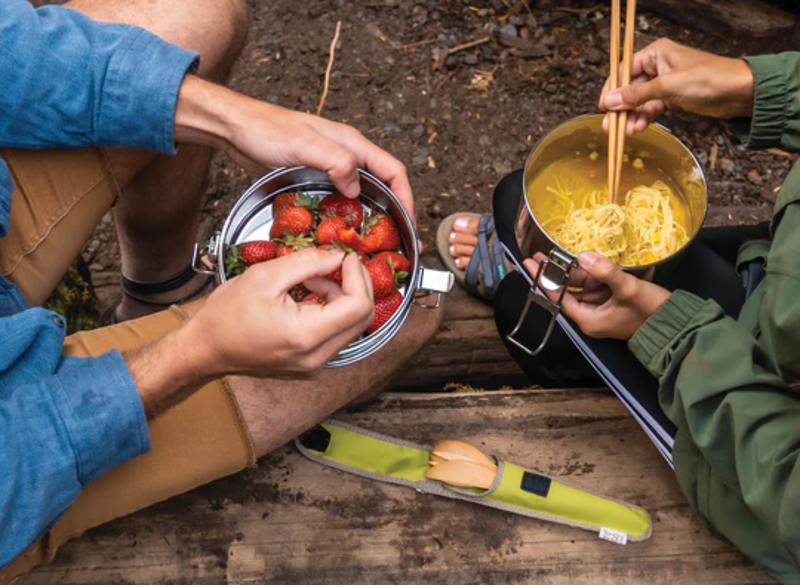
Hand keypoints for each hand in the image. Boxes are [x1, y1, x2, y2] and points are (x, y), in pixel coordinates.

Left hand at [174, 76, 414, 216]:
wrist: (236, 128)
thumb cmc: (266, 130)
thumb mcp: (304, 144)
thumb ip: (335, 160)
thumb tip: (358, 187)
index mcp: (351, 144)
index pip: (392, 171)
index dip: (406, 197)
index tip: (410, 222)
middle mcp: (346, 154)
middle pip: (383, 183)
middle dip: (394, 210)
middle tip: (397, 240)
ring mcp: (331, 166)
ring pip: (363, 192)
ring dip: (372, 215)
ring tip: (374, 242)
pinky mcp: (316, 177)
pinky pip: (341, 197)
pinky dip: (349, 214)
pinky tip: (344, 231)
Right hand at [184, 248, 373, 377]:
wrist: (205, 349)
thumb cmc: (227, 314)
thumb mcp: (265, 276)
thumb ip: (307, 263)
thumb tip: (337, 255)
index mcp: (306, 336)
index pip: (358, 306)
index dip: (358, 276)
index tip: (345, 256)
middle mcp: (316, 357)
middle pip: (361, 318)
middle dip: (354, 284)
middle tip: (334, 261)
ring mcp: (314, 364)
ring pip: (349, 325)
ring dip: (339, 296)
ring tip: (308, 279)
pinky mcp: (309, 363)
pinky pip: (334, 333)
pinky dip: (329, 310)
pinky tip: (305, 296)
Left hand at [524, 251, 669, 339]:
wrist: (678, 327)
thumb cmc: (652, 313)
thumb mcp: (628, 290)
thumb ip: (605, 272)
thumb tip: (583, 256)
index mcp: (588, 319)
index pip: (558, 297)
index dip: (543, 279)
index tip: (530, 263)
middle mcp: (592, 316)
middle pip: (568, 290)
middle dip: (557, 271)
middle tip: (542, 253)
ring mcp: (604, 310)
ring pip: (584, 286)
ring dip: (578, 270)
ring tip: (567, 251)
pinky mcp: (615, 303)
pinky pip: (599, 286)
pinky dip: (596, 273)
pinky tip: (593, 259)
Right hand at [598, 38, 754, 135]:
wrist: (740, 92)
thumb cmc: (707, 79)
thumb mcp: (667, 86)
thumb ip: (636, 94)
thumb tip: (609, 101)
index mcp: (656, 53)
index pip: (624, 69)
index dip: (612, 89)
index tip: (602, 107)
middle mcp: (659, 66)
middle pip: (630, 87)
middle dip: (620, 107)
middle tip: (609, 126)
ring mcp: (665, 83)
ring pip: (640, 101)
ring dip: (632, 116)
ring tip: (625, 132)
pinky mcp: (673, 98)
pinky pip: (652, 108)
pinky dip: (644, 118)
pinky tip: (637, 129)